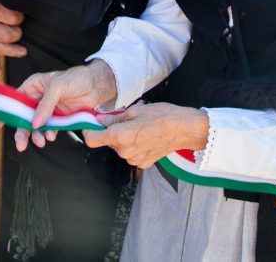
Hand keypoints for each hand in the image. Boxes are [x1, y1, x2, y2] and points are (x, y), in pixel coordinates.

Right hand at [0, 60, 116, 150]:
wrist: (99, 85)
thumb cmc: (77, 78)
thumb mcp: (58, 87)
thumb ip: (46, 105)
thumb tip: (35, 123)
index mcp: (33, 86)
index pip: (13, 100)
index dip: (3, 114)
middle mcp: (38, 98)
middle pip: (23, 117)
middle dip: (21, 132)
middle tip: (21, 145)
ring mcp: (48, 109)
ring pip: (35, 126)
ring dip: (36, 136)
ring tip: (42, 142)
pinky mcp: (58, 117)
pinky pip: (48, 129)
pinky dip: (48, 134)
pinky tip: (52, 136)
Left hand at [83, 103, 208, 168]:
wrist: (185, 130)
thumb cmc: (162, 116)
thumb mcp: (135, 110)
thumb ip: (114, 118)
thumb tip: (99, 121)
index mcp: (120, 136)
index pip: (92, 140)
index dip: (90, 132)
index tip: (92, 125)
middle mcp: (124, 151)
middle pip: (108, 142)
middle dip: (113, 131)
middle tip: (128, 120)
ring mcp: (134, 160)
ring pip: (120, 148)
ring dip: (125, 138)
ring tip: (141, 128)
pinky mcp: (143, 164)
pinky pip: (131, 154)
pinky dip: (135, 146)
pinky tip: (147, 138)